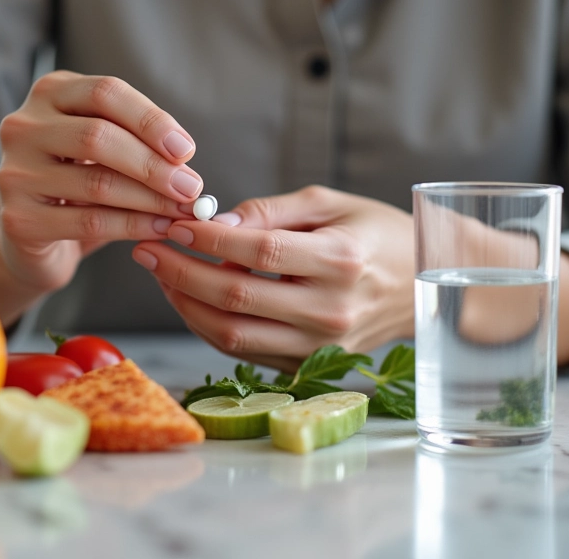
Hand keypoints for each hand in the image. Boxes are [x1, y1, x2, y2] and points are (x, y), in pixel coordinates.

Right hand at [0, 71, 201, 292]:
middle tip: (191, 187)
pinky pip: (90, 221)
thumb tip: (185, 161)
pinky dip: (134, 226)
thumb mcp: (105, 149)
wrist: (31, 236)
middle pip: (98, 136)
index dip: (151, 120)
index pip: (106, 93)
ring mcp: (15, 173)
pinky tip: (160, 229)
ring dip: (151, 199)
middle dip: (153, 164)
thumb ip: (136, 142)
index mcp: (49, 93)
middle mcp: (23, 127)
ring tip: (184, 211)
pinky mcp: (18, 218)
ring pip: (97, 182)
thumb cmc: (79, 183)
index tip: (186, 150)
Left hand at [132, 186, 414, 372]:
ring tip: (161, 273)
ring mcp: (321, 346)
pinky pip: (245, 351)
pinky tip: (190, 297)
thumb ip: (272, 211)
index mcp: (341, 261)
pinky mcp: (310, 365)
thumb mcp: (329, 203)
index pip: (258, 253)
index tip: (173, 224)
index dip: (209, 241)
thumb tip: (218, 223)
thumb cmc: (374, 233)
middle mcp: (331, 310)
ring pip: (233, 335)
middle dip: (180, 273)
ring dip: (186, 304)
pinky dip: (208, 325)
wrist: (421, 283)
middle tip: (147, 249)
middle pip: (237, 299)